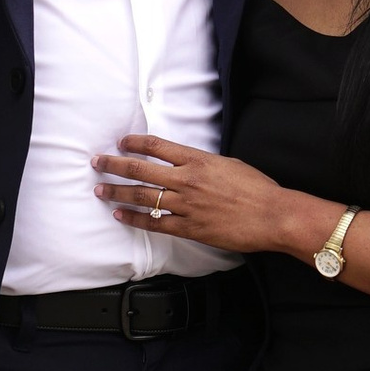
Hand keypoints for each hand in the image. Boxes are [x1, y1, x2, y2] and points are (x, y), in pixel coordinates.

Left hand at [93, 137, 321, 257]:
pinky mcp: (189, 228)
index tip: (121, 142)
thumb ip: (202, 163)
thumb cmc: (257, 189)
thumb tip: (186, 162)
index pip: (157, 146)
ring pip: (143, 197)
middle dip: (114, 165)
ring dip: (117, 192)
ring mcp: (186, 205)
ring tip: (100, 189)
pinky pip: (155, 223)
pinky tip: (121, 215)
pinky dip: (135, 218)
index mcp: (197, 160)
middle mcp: (187, 180)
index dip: (135, 143)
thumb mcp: (228, 163)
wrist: (272, 215)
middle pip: (141, 170)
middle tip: (97, 163)